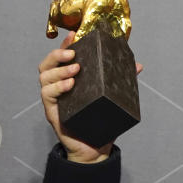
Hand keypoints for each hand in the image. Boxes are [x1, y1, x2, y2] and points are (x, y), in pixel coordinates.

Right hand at [38, 32, 142, 163]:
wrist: (95, 149)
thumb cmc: (101, 120)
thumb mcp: (112, 97)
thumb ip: (121, 81)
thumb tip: (138, 65)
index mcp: (69, 79)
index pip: (62, 58)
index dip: (65, 44)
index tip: (74, 34)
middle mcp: (58, 87)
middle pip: (47, 64)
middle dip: (57, 54)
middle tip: (73, 53)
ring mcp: (54, 99)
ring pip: (44, 77)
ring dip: (59, 70)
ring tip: (76, 68)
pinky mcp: (52, 112)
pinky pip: (47, 95)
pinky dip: (57, 87)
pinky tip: (71, 85)